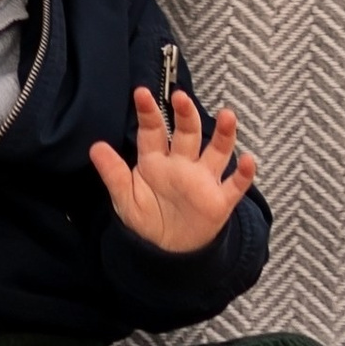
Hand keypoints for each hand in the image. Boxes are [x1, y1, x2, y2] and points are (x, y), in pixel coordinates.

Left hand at [92, 86, 259, 253]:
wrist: (168, 252)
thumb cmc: (147, 218)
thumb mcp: (125, 198)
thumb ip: (113, 173)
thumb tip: (95, 147)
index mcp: (156, 161)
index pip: (153, 131)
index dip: (148, 112)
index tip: (141, 93)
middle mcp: (182, 164)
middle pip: (187, 133)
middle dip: (185, 115)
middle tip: (181, 97)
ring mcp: (203, 180)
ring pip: (217, 151)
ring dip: (224, 134)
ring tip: (228, 115)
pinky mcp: (220, 200)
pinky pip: (235, 185)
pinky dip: (244, 173)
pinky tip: (249, 160)